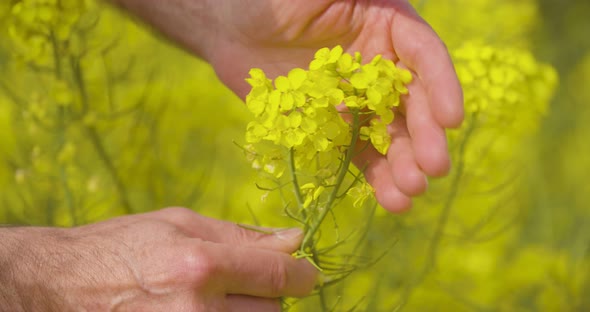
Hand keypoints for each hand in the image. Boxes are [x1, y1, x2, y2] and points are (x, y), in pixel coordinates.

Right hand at [1, 208, 316, 310]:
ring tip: (219, 298)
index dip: (302, 274)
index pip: (278, 275)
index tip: (305, 273)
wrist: (63, 284)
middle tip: (245, 283)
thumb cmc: (122, 244)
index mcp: (200, 264)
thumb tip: (293, 239)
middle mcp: (197, 309)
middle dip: (268, 296)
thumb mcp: (180, 222)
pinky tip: (206, 309)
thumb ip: (241, 235)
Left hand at [114, 0, 463, 211]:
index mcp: (386, 25)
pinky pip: (359, 154)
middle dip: (424, 136)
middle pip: (412, 103)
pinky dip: (375, 177)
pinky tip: (390, 198)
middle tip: (432, 168)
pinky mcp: (335, 126)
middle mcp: (380, 65)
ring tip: (410, 193)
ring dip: (403, 165)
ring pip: (389, 135)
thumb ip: (350, 2)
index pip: (423, 55)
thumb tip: (381, 3)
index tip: (451, 119)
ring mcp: (358, 99)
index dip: (440, 86)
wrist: (231, 27)